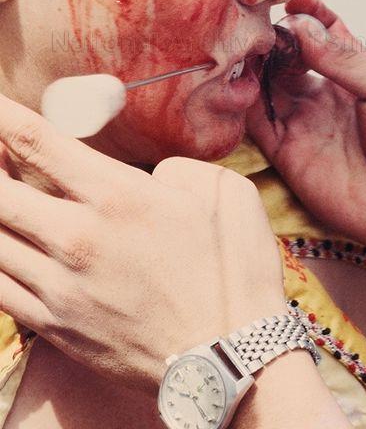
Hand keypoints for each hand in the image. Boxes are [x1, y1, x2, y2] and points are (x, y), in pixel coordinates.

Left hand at [0, 93, 285, 392]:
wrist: (233, 358)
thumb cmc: (233, 271)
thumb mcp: (221, 193)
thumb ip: (174, 169)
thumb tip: (147, 175)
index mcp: (118, 196)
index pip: (36, 142)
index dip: (0, 116)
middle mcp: (77, 237)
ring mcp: (60, 286)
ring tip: (1, 192)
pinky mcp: (56, 325)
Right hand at [247, 0, 365, 254]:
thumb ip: (344, 59)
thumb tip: (303, 26)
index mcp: (353, 73)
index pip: (325, 34)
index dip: (310, 14)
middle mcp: (322, 93)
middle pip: (288, 55)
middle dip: (275, 36)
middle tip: (260, 23)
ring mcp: (302, 120)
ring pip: (265, 83)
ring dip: (254, 64)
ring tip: (245, 45)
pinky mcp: (284, 150)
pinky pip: (255, 120)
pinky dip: (241, 100)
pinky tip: (238, 81)